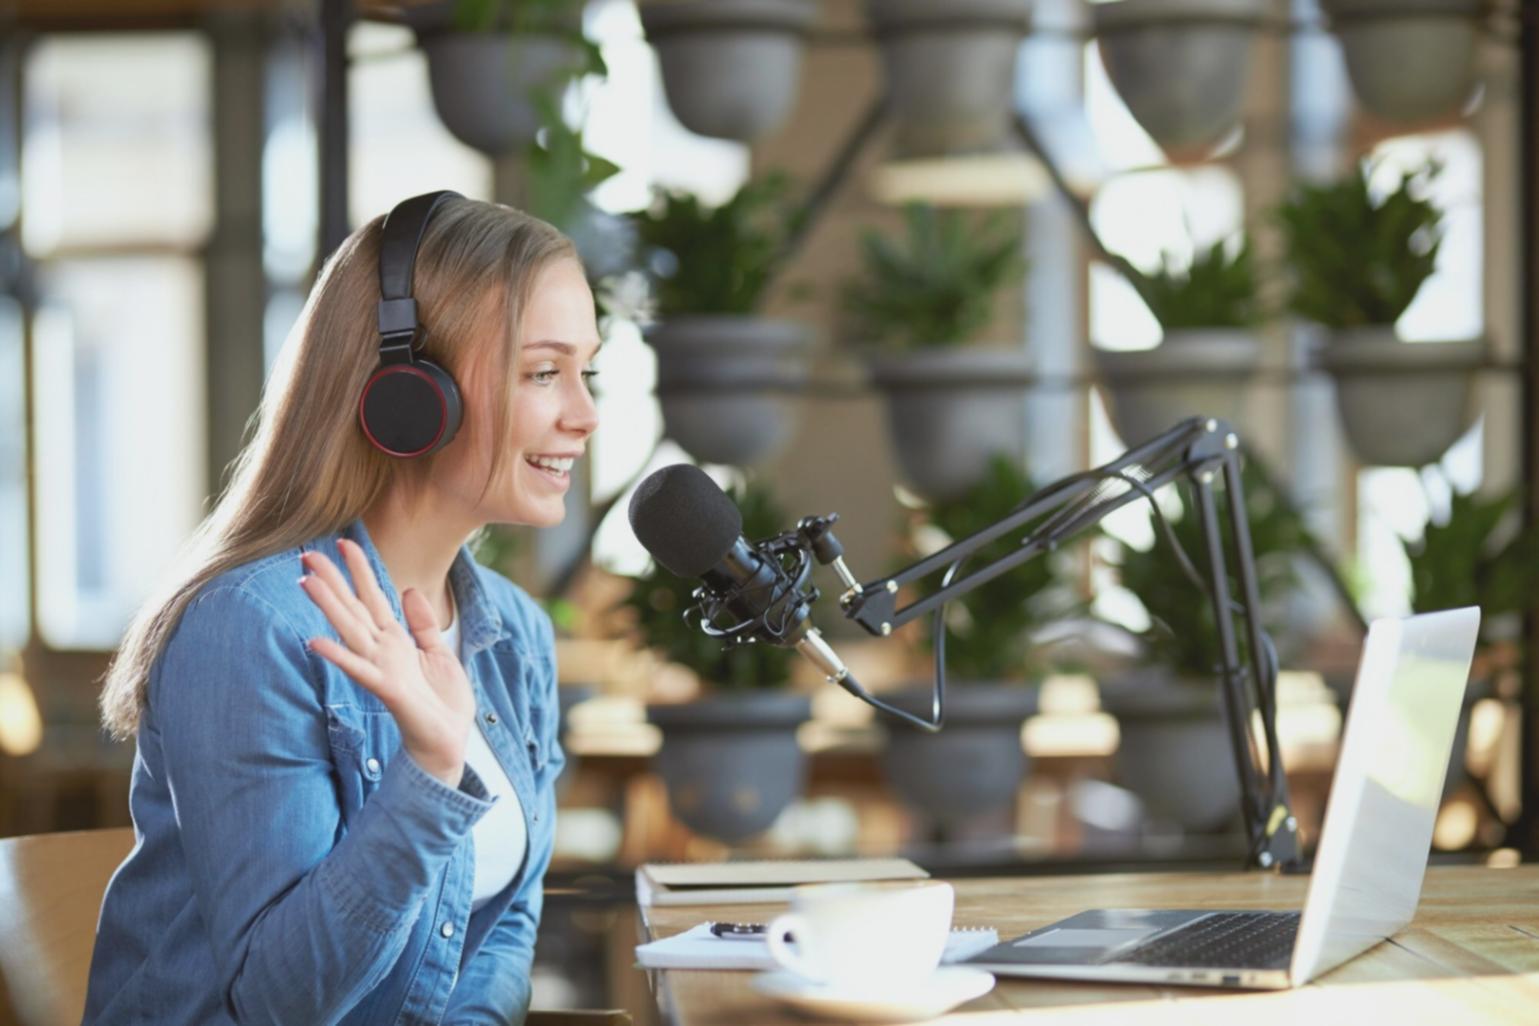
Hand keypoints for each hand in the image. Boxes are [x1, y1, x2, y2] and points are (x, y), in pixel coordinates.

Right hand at [300, 539, 474, 786]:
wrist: (449, 740)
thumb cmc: (442, 701)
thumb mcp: (438, 652)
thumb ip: (422, 623)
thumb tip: (408, 590)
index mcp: (395, 640)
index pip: (373, 598)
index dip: (360, 570)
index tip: (344, 542)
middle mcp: (382, 651)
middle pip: (353, 609)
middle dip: (333, 581)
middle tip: (307, 553)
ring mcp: (381, 669)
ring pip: (350, 631)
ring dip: (329, 607)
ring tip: (306, 581)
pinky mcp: (386, 689)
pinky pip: (359, 669)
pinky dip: (338, 656)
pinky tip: (315, 641)